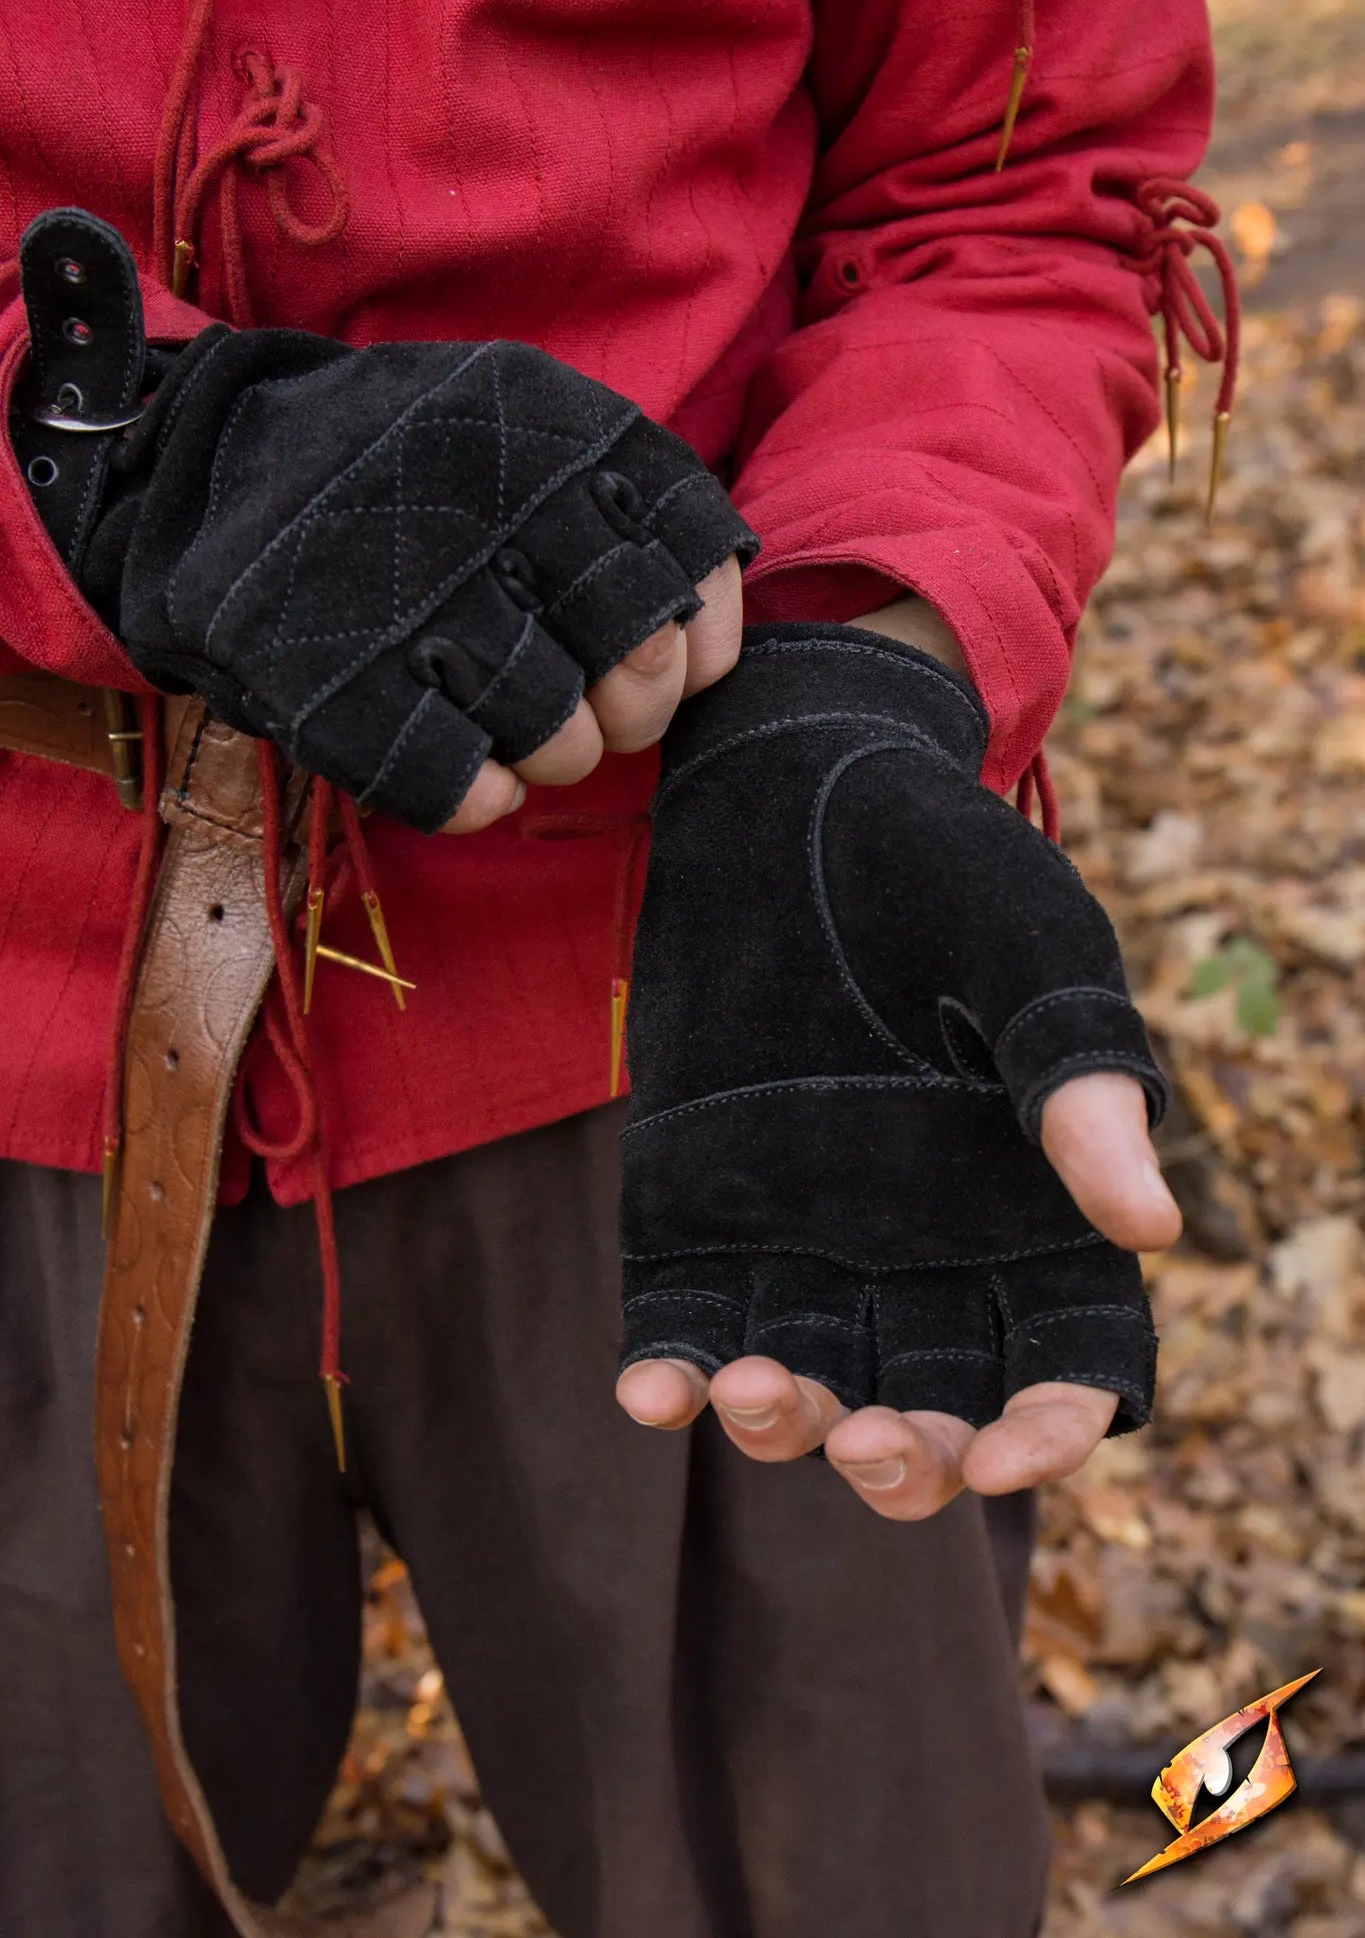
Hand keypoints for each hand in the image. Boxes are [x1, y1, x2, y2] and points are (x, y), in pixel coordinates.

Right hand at [17, 209, 755, 831]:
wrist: (212, 468)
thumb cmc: (406, 470)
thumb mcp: (519, 427)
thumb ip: (622, 506)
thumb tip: (708, 628)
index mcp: (555, 436)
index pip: (693, 567)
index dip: (698, 639)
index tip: (668, 655)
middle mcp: (496, 512)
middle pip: (642, 663)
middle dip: (635, 708)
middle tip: (595, 703)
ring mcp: (415, 609)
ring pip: (564, 744)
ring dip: (551, 753)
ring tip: (506, 714)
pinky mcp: (343, 698)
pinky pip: (473, 796)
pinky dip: (483, 795)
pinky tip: (463, 757)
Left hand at [615, 612, 1181, 1519]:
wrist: (794, 795)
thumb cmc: (940, 866)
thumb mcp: (1024, 954)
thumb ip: (1075, 1082)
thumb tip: (1150, 1227)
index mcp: (1031, 1212)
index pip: (1066, 1369)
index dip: (1044, 1436)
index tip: (995, 1459)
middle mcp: (925, 1250)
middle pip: (935, 1415)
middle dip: (905, 1460)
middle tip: (864, 1439)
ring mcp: (808, 1238)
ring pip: (812, 1392)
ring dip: (786, 1428)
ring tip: (752, 1384)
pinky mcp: (701, 1210)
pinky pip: (688, 1326)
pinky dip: (670, 1378)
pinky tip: (653, 1390)